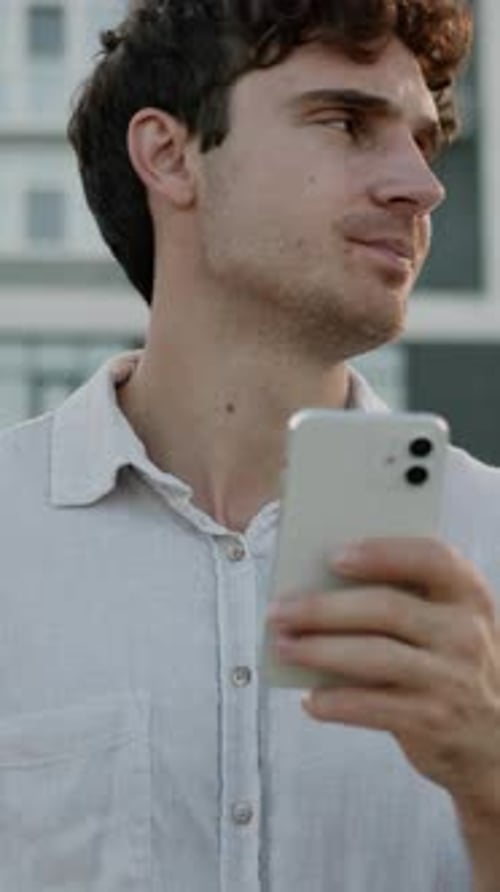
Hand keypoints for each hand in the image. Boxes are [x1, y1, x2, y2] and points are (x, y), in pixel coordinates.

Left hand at [267, 537, 499, 814]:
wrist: (495, 738)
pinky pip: (371, 706)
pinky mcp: (433, 721)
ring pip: (374, 656)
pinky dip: (334, 702)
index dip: (382, 553)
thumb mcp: (446, 622)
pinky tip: (310, 698)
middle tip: (279, 610)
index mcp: (467, 594)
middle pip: (387, 608)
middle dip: (323, 608)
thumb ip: (403, 598)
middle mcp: (465, 633)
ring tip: (283, 646)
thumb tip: (319, 585)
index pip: (431, 558)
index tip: (334, 555)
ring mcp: (451, 679)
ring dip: (319, 650)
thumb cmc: (450, 662)